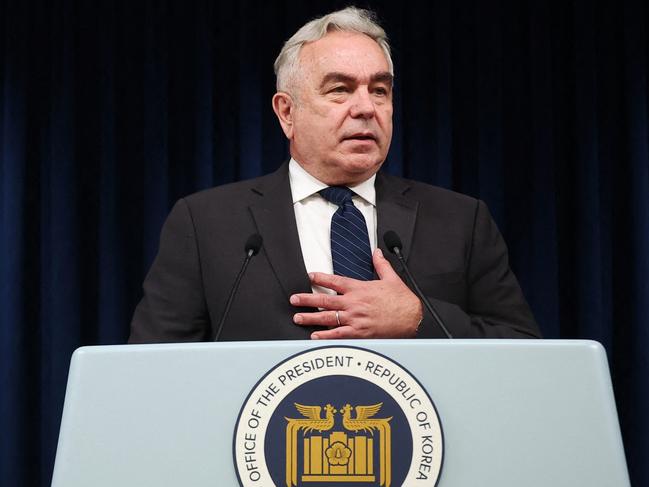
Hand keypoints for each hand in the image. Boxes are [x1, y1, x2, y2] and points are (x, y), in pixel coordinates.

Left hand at [290, 249, 422, 338]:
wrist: (412, 318)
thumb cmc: (402, 301)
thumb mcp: (391, 278)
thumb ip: (380, 265)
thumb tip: (377, 252)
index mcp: (360, 289)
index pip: (335, 281)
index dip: (321, 278)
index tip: (309, 276)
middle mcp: (354, 303)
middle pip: (325, 300)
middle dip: (307, 299)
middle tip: (294, 299)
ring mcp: (355, 319)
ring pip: (327, 318)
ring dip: (310, 318)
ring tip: (297, 318)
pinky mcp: (359, 333)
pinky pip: (338, 334)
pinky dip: (325, 336)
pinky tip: (314, 336)